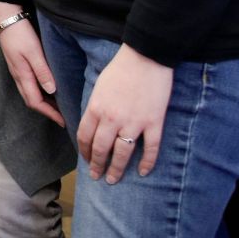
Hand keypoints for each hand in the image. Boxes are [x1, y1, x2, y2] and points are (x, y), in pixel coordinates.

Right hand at [0, 2, 63, 127]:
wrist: (5, 17)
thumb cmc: (20, 33)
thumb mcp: (34, 51)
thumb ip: (42, 71)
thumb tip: (51, 91)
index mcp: (22, 75)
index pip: (35, 102)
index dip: (49, 113)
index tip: (63, 121)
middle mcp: (18, 76)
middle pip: (31, 100)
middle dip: (47, 111)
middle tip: (62, 116)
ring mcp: (17, 70)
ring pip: (29, 93)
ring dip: (43, 102)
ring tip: (58, 105)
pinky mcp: (18, 64)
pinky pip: (29, 85)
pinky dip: (39, 91)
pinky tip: (48, 87)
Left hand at [76, 44, 173, 182]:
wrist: (146, 58)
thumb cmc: (121, 69)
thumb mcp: (99, 87)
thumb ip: (96, 107)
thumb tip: (94, 124)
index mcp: (96, 109)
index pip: (85, 137)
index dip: (84, 151)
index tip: (85, 160)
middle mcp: (112, 119)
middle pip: (101, 149)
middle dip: (97, 165)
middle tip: (96, 177)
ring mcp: (133, 122)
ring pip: (122, 153)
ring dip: (116, 169)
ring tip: (112, 179)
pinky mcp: (153, 123)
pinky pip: (150, 148)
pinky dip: (147, 162)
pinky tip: (143, 172)